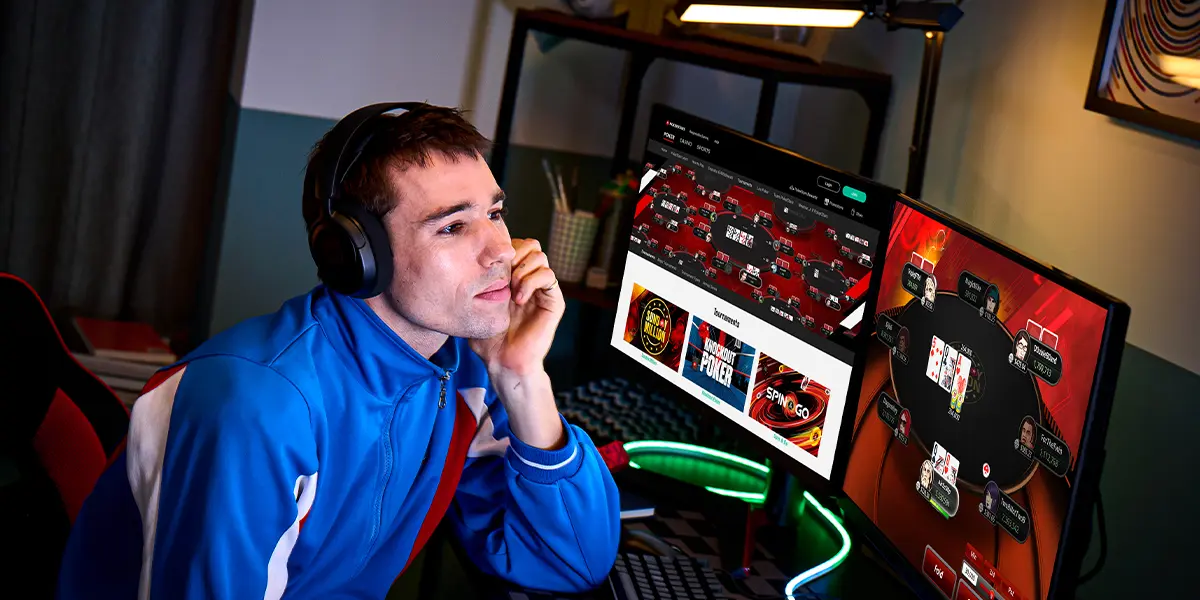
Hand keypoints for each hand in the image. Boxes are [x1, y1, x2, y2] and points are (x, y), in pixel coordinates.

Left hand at [469, 239, 564, 377]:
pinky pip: (548, 277)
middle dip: (514, 255)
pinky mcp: (553, 302)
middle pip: (531, 246)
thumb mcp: (475, 306)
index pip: (516, 246)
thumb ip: (473, 286)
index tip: (490, 267)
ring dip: (522, 269)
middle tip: (503, 275)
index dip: (504, 250)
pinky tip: (518, 298)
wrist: (502, 361)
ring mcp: (542, 291)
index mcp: (514, 278)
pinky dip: (532, 282)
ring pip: (540, 257)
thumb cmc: (488, 339)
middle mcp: (530, 281)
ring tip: (511, 289)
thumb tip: (458, 264)